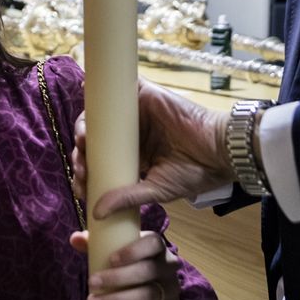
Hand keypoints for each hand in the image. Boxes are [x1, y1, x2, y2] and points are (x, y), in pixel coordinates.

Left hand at [72, 79, 232, 218]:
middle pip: (94, 140)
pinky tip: (90, 100)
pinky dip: (102, 89)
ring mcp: (135, 115)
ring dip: (84, 127)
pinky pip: (119, 87)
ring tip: (82, 141)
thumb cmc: (193, 173)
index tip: (81, 186)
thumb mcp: (156, 191)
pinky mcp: (143, 95)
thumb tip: (97, 212)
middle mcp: (129, 137)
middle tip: (82, 167)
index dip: (85, 173)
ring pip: (99, 116)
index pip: (99, 164)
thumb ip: (127, 198)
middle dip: (81, 154)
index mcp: (130, 160)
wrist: (218, 149)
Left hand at [72, 228, 182, 299]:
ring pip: (149, 295)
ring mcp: (172, 289)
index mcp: (157, 246)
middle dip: (118, 278)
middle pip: (148, 271)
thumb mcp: (114, 250)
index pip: (153, 243)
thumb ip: (95, 243)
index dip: (133, 251)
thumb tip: (75, 239)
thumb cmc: (127, 263)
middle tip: (92, 283)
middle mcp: (169, 266)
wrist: (149, 284)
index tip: (111, 260)